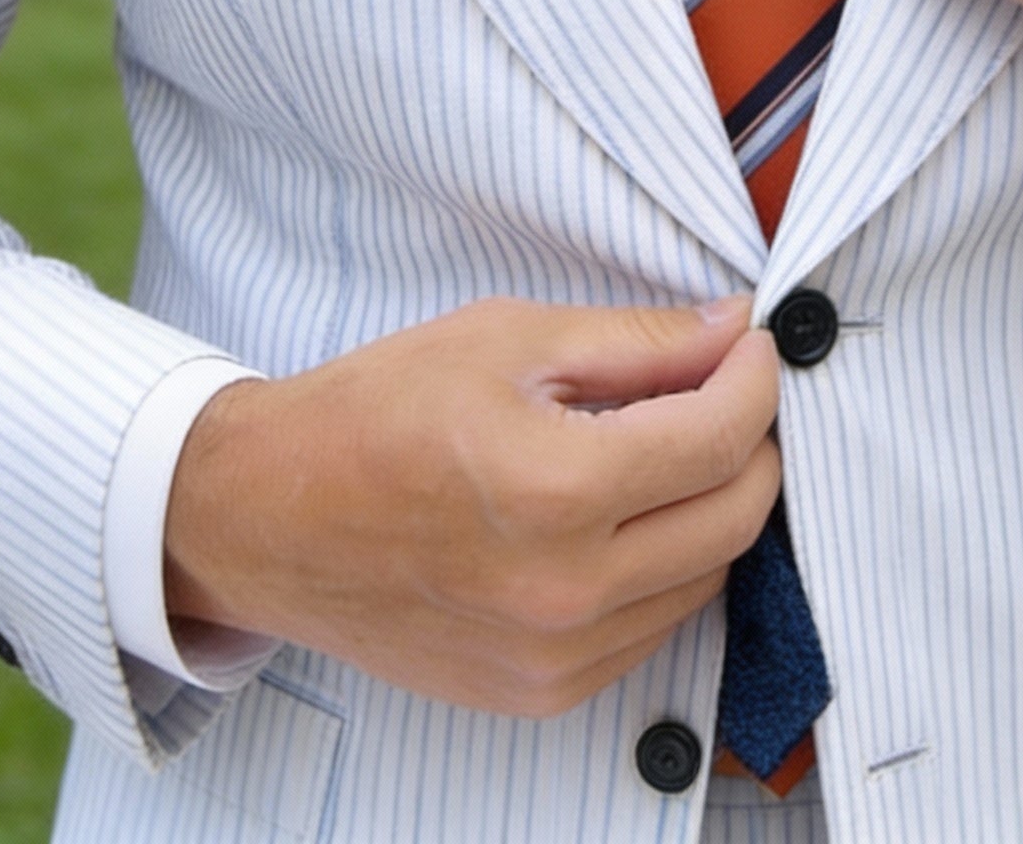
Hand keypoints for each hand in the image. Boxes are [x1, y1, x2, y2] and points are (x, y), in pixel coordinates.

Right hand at [163, 297, 779, 717]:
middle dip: (753, 441)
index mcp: (554, 489)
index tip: (752, 344)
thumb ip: (636, 340)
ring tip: (672, 445)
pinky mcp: (540, 694)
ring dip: (714, 506)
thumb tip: (732, 329)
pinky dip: (667, 566)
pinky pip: (653, 628)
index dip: (755, 378)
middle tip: (727, 388)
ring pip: (706, 578)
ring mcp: (554, 657)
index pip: (719, 436)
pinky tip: (628, 514)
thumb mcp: (506, 338)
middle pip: (734, 517)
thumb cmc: (374, 411)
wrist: (267, 516)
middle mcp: (565, 591)